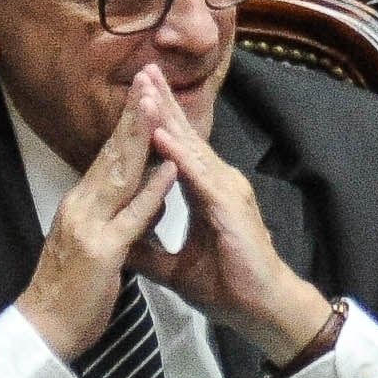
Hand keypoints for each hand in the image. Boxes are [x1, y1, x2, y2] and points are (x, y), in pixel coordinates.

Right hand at [13, 90, 181, 360]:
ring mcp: (89, 227)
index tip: (144, 90)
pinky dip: (152, 190)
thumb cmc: (71, 293)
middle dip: (133, 114)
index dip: (127, 122)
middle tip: (149, 77)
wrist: (43, 332)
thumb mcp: (96, 244)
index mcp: (81, 204)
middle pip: (112, 153)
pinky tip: (169, 167)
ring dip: (140, 137)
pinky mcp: (101, 251)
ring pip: (120, 173)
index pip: (108, 155)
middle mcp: (81, 207)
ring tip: (158, 102)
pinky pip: (132, 216)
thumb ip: (119, 217)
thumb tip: (145, 196)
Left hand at [121, 67, 336, 363]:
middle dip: (163, 102)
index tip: (137, 94)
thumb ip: (149, 250)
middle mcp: (219, 182)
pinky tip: (161, 134)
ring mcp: (227, 190)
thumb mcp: (173, 268)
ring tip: (147, 89)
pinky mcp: (229, 206)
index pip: (177, 149)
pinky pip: (198, 175)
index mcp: (206, 192)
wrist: (259, 308)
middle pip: (186, 135)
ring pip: (191, 147)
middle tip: (143, 69)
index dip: (157, 120)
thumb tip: (119, 242)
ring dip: (168, 117)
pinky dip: (178, 153)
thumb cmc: (226, 287)